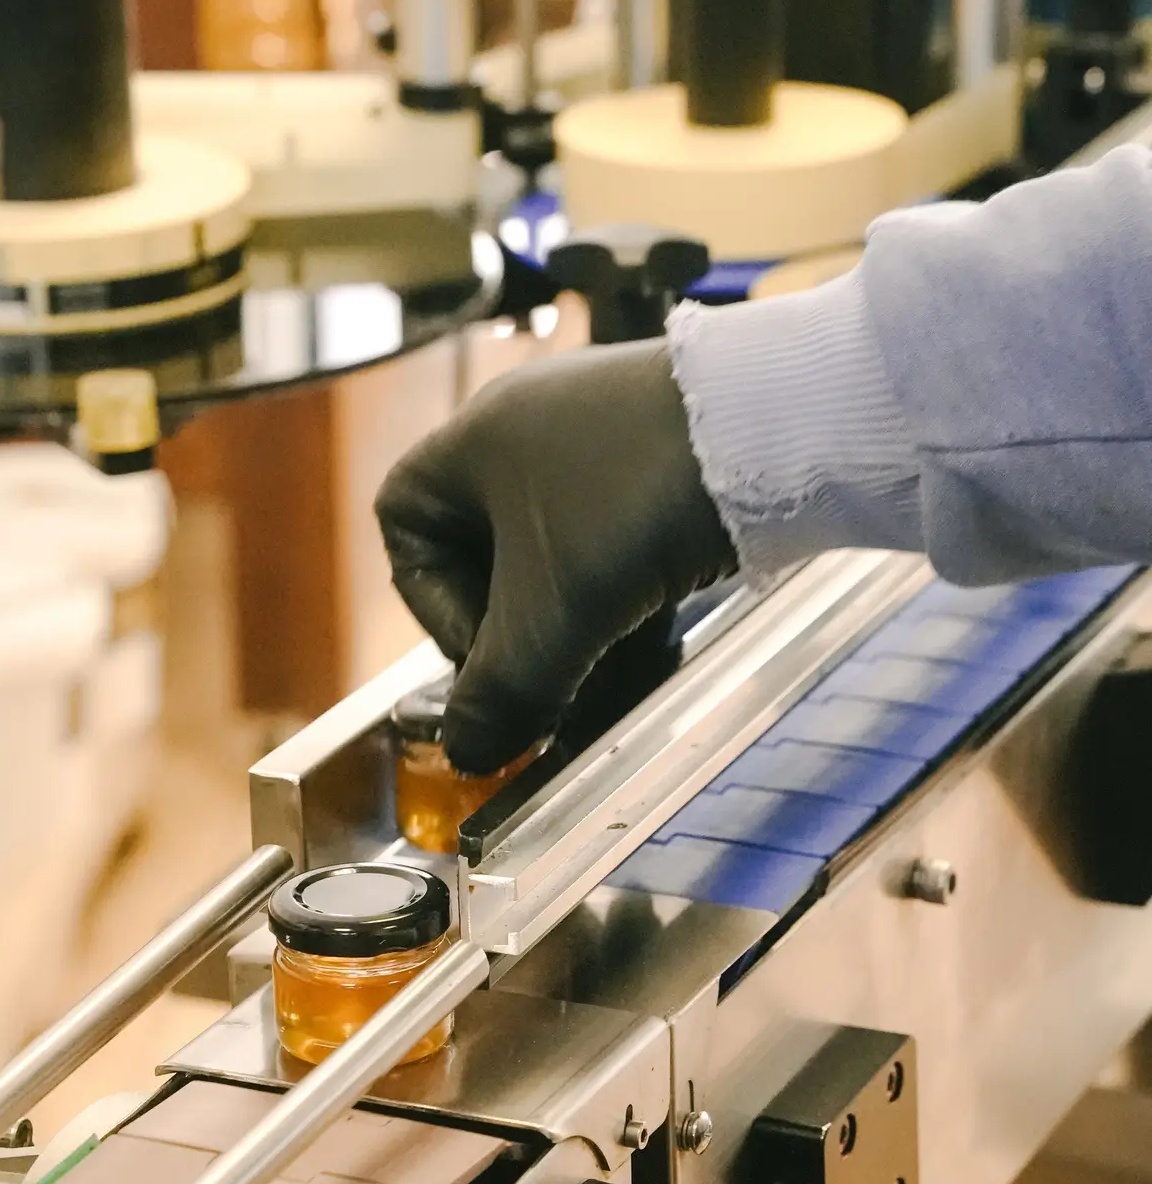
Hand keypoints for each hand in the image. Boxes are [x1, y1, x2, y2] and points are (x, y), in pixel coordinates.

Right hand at [376, 341, 734, 772]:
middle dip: (514, 629)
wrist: (779, 432)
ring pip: (559, 556)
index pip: (404, 522)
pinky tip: (651, 646)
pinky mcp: (662, 459)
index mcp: (476, 441)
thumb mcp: (555, 614)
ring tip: (607, 675)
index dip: (429, 603)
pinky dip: (624, 600)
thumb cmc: (640, 497)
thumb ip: (502, 692)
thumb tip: (469, 753)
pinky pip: (617, 543)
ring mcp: (601, 441)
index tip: (482, 652)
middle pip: (485, 552)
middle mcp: (530, 430)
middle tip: (546, 680)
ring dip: (573, 626)